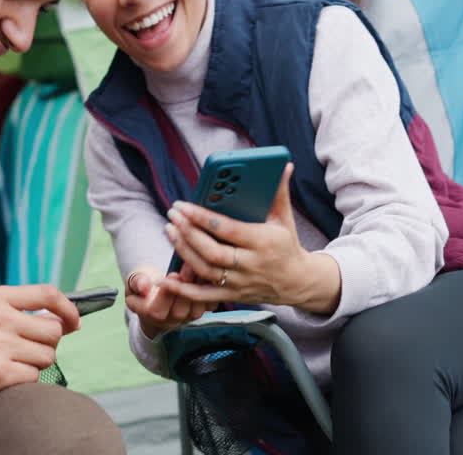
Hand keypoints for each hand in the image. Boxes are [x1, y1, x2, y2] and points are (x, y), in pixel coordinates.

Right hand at [0, 285, 79, 430]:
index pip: (47, 293)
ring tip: (9, 363)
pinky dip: (24, 380)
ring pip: (47, 356)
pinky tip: (3, 377)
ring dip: (34, 364)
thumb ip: (18, 312)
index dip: (68, 308)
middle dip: (46, 344)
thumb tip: (65, 320)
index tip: (74, 322)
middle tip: (25, 351)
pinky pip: (34, 377)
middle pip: (53, 330)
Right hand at [124, 265, 212, 338]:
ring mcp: (185, 319)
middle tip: (189, 267)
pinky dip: (211, 291)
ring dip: (200, 288)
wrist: (158, 289)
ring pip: (196, 311)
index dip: (165, 294)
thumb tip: (144, 286)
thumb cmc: (145, 283)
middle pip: (179, 312)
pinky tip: (209, 275)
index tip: (172, 275)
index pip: (156, 311)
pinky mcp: (198, 312)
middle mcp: (168, 321)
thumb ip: (136, 282)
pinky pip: (208, 307)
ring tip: (199, 268)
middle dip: (185, 288)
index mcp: (148, 313)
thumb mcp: (134, 279)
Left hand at [159, 164, 341, 312]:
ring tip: (170, 230)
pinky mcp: (231, 295)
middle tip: (172, 215)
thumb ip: (278, 192)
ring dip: (183, 251)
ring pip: (205, 270)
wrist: (297, 282)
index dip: (203, 218)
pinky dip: (182, 290)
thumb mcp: (284, 219)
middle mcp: (251, 265)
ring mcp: (240, 283)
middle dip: (188, 232)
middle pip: (213, 252)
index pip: (228, 230)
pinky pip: (203, 296)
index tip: (184, 205)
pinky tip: (164, 279)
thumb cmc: (286, 245)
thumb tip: (282, 165)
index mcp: (264, 243)